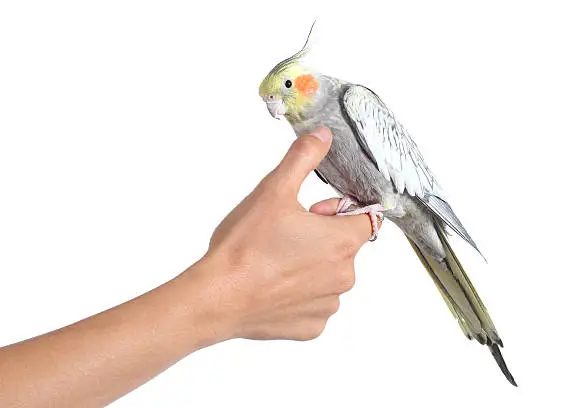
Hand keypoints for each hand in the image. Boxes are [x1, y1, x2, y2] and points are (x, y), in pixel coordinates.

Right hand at [187, 127, 372, 342]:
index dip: (337, 210)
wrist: (216, 298)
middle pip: (343, 247)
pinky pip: (314, 303)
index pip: (365, 218)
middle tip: (284, 234)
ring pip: (328, 275)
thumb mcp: (273, 191)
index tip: (313, 212)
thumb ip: (302, 159)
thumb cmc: (244, 247)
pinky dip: (298, 294)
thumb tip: (322, 137)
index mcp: (341, 241)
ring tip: (274, 261)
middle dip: (321, 237)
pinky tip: (273, 286)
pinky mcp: (311, 327)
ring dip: (310, 266)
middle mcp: (344, 276)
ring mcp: (328, 304)